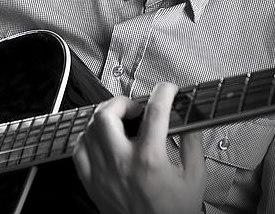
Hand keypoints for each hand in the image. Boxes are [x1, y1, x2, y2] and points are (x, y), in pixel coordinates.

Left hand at [73, 82, 205, 213]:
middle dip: (123, 102)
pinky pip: (79, 150)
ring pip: (90, 128)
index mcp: (150, 159)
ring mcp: (104, 173)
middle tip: (135, 107)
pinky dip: (88, 137)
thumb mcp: (195, 177)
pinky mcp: (93, 184)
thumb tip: (190, 121)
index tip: (168, 89)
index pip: (155, 111)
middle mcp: (122, 163)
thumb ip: (192, 144)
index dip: (164, 92)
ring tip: (120, 119)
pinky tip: (101, 138)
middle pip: (108, 114)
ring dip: (105, 116)